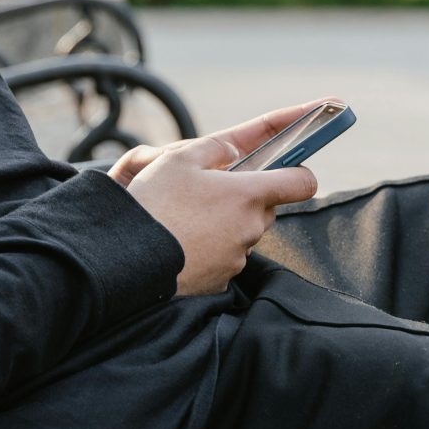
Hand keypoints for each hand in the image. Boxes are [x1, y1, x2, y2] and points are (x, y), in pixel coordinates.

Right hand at [106, 102, 324, 295]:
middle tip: (211, 190)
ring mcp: (238, 257)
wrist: (126, 259)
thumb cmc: (154, 203)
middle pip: (267, 207)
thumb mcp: (179, 158)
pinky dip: (212, 248)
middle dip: (247, 196)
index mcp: (248, 194)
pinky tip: (184, 241)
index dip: (298, 171)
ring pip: (244, 232)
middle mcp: (251, 228)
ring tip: (188, 216)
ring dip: (227, 222)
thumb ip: (216, 148)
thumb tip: (235, 150)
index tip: (290, 166)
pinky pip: (226, 257)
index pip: (302, 182)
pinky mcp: (222, 280)